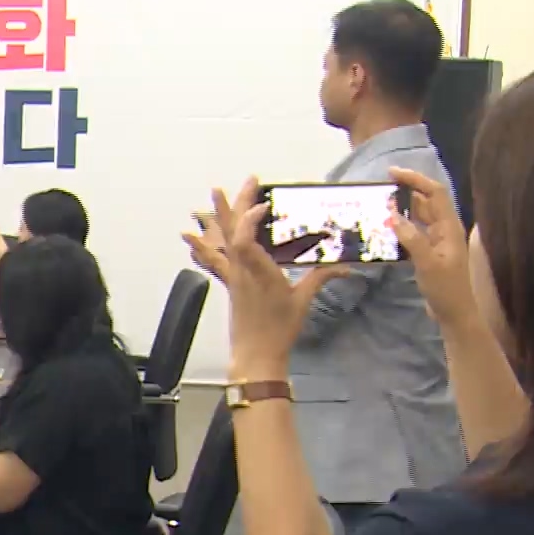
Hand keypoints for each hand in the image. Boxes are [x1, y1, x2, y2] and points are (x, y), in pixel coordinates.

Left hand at [183, 179, 347, 378]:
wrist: (255, 354)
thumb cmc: (279, 329)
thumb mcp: (302, 301)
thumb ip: (321, 278)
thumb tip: (346, 266)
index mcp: (260, 273)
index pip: (246, 241)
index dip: (250, 220)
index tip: (262, 204)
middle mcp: (242, 270)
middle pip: (235, 231)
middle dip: (240, 203)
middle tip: (249, 180)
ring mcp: (233, 276)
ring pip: (223, 240)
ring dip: (219, 215)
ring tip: (215, 192)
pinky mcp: (230, 282)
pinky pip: (214, 259)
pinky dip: (201, 244)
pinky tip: (187, 234)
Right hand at [387, 166, 475, 323]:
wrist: (454, 312)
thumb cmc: (445, 289)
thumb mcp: (428, 264)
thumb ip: (412, 239)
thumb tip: (393, 216)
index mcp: (450, 227)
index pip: (434, 193)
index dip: (416, 180)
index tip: (392, 173)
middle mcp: (445, 228)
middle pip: (426, 200)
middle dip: (406, 190)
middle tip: (380, 188)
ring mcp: (437, 239)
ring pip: (419, 214)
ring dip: (402, 206)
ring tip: (379, 204)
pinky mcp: (429, 250)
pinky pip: (414, 229)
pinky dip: (401, 224)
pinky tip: (385, 226)